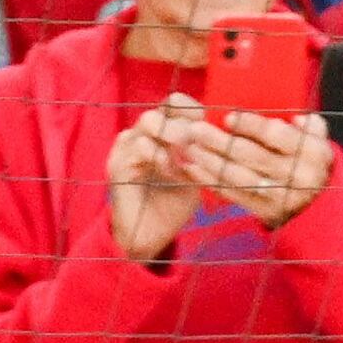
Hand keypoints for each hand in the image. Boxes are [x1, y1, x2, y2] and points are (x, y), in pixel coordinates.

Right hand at [106, 99, 199, 263]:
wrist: (150, 236)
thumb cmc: (174, 205)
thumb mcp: (196, 177)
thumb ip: (204, 156)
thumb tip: (224, 137)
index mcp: (161, 134)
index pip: (174, 105)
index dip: (191, 109)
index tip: (206, 123)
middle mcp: (143, 134)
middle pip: (162, 108)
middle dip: (183, 120)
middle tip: (196, 139)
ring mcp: (128, 147)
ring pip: (149, 120)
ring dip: (172, 134)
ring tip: (185, 154)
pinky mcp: (118, 164)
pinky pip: (138, 146)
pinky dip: (158, 155)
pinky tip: (171, 170)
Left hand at [168, 104, 336, 227]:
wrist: (318, 206)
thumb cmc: (308, 161)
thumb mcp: (318, 141)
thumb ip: (311, 126)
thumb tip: (297, 119)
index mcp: (312, 152)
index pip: (277, 136)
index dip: (251, 126)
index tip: (228, 118)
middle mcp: (297, 176)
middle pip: (252, 156)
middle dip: (220, 142)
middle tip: (195, 129)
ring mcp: (280, 196)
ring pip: (239, 177)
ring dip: (210, 161)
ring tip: (189, 147)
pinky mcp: (264, 211)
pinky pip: (233, 194)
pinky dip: (211, 181)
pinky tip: (193, 168)